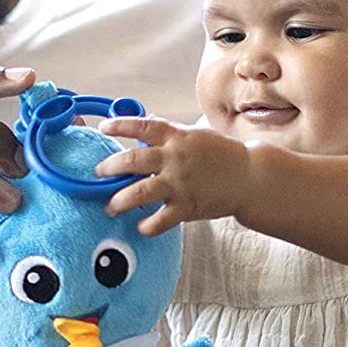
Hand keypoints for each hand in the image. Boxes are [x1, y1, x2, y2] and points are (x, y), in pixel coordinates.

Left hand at [94, 116, 251, 234]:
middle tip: (98, 174)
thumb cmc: (221, 154)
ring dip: (118, 201)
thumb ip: (168, 132)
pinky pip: (160, 220)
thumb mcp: (194, 134)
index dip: (120, 125)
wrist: (249, 177)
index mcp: (176, 137)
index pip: (142, 126)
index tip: (104, 127)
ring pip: (139, 193)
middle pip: (132, 160)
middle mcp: (174, 158)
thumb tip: (145, 120)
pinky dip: (147, 226)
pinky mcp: (187, 207)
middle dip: (109, 168)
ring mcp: (179, 184)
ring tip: (109, 207)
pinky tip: (140, 226)